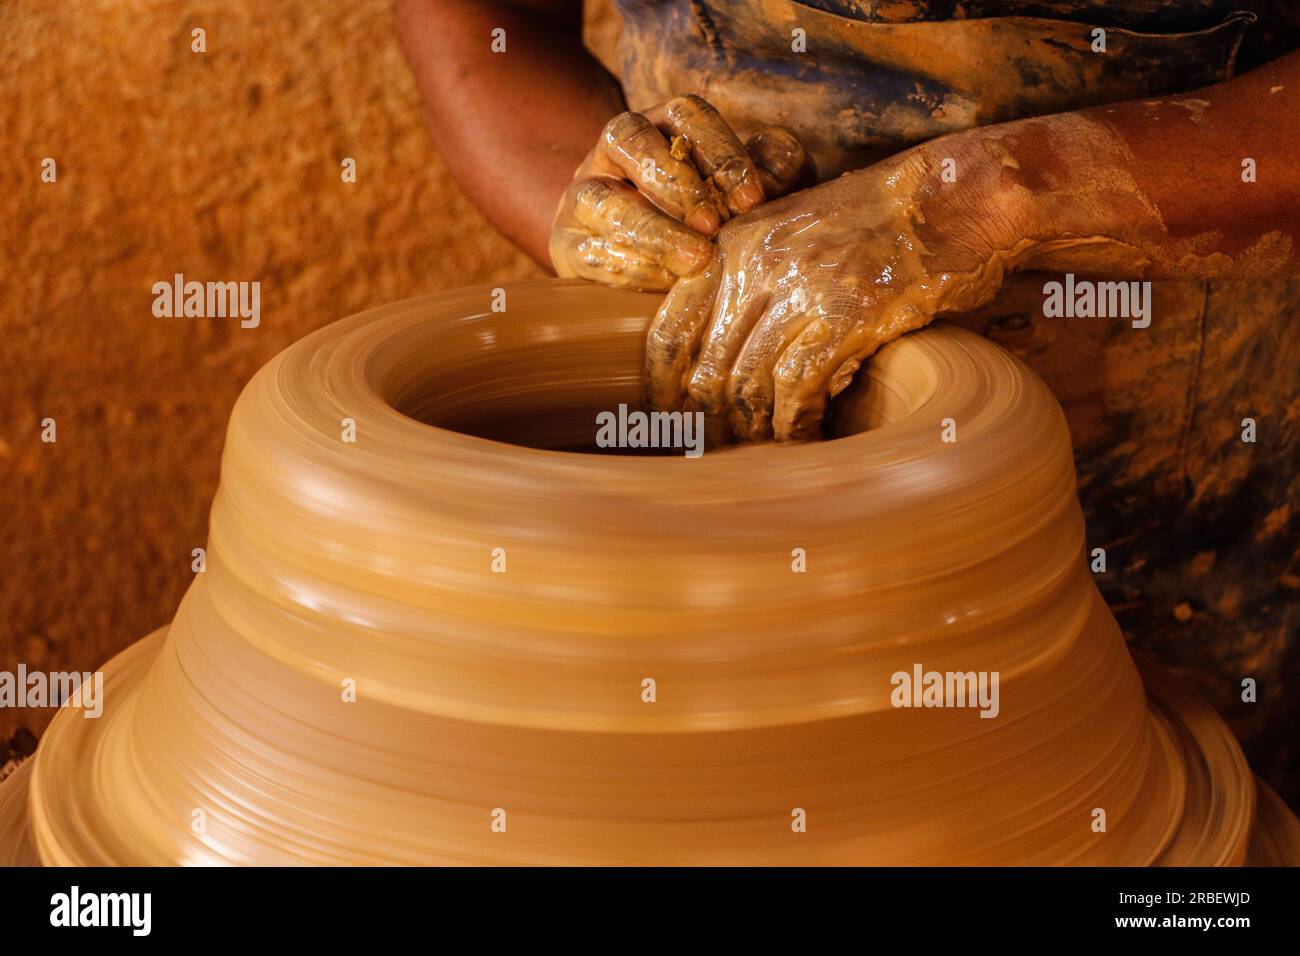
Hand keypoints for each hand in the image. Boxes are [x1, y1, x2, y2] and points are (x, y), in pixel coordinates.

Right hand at [550, 94, 808, 290]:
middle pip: (630, 139)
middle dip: (676, 184)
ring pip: (601, 198)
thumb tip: (777, 168)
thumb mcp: (751, 196)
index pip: (686, 115)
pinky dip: (628, 268)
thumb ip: (773, 175)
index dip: (720, 151)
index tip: (752, 199)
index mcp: (664, 125)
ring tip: (693, 261)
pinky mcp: (567, 245)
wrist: (650, 275)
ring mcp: (585, 194)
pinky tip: (663, 285)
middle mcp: (616, 150)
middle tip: (713, 225)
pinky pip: (587, 251)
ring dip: (651, 230)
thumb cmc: (715, 225)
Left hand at [646, 142, 1032, 441]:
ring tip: (762, 453)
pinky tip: (803, 437)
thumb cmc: (873, 224)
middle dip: (708, 423)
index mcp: (731, 246)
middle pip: (705, 369)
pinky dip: (796, 424)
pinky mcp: (845, 315)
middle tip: (717, 454)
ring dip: (755, 431)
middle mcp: (755, 265)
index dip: (662, 389)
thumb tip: (713, 363)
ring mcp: (799, 289)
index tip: (667, 424)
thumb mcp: (788, 234)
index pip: (669, 331)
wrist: (949, 197)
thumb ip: (745, 285)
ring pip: (749, 384)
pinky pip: (799, 387)